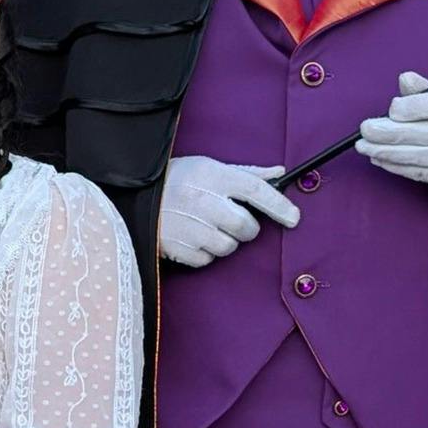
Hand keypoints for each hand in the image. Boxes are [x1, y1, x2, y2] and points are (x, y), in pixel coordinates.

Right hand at [159, 155, 299, 267]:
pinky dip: (205, 253)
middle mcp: (200, 200)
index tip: (293, 217)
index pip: (255, 190)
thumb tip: (279, 172)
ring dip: (225, 241)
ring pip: (228, 246)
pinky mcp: (176, 248)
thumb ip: (246, 174)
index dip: (279, 205)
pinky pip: (207, 259)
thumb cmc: (177, 180)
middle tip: (235, 222)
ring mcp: (187, 226)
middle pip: (244, 225)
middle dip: (247, 228)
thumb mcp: (208, 168)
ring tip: (208, 228)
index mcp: (211, 175)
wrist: (133, 197)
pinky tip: (192, 237)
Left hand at [356, 71, 427, 208]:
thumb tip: (404, 79)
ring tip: (364, 145)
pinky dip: (397, 166)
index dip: (416, 107)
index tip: (392, 108)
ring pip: (421, 156)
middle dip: (392, 132)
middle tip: (366, 129)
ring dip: (387, 152)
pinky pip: (421, 172)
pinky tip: (379, 158)